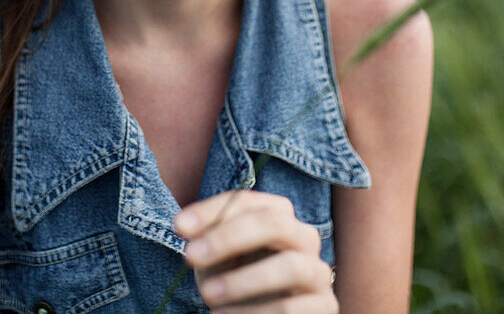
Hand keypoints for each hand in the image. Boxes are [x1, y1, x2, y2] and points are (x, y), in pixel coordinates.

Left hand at [174, 190, 338, 312]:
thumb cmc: (235, 283)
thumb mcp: (217, 260)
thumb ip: (206, 240)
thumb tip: (186, 227)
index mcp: (278, 216)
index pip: (248, 201)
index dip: (212, 210)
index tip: (179, 227)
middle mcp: (304, 237)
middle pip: (274, 222)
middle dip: (228, 237)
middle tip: (191, 256)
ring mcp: (317, 272)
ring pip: (289, 266)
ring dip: (242, 281)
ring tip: (208, 296)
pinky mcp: (324, 307)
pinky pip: (292, 307)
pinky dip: (256, 312)